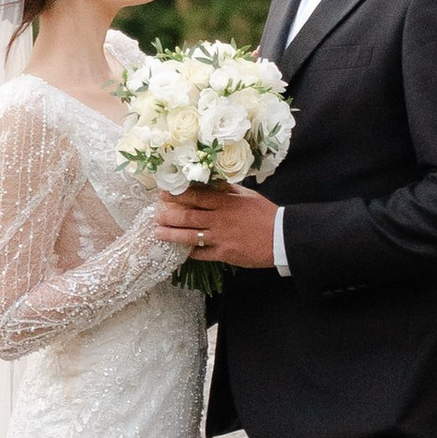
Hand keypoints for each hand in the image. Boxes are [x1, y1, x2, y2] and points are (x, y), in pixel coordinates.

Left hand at [155, 181, 278, 269]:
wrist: (282, 237)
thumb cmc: (266, 214)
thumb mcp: (248, 196)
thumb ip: (228, 190)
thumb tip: (212, 183)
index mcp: (225, 202)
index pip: (195, 196)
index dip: (176, 195)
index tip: (162, 194)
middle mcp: (219, 219)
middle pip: (188, 216)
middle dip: (168, 216)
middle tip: (155, 215)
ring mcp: (221, 237)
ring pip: (190, 236)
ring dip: (171, 235)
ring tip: (157, 234)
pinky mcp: (224, 254)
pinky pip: (202, 254)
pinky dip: (190, 253)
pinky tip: (180, 252)